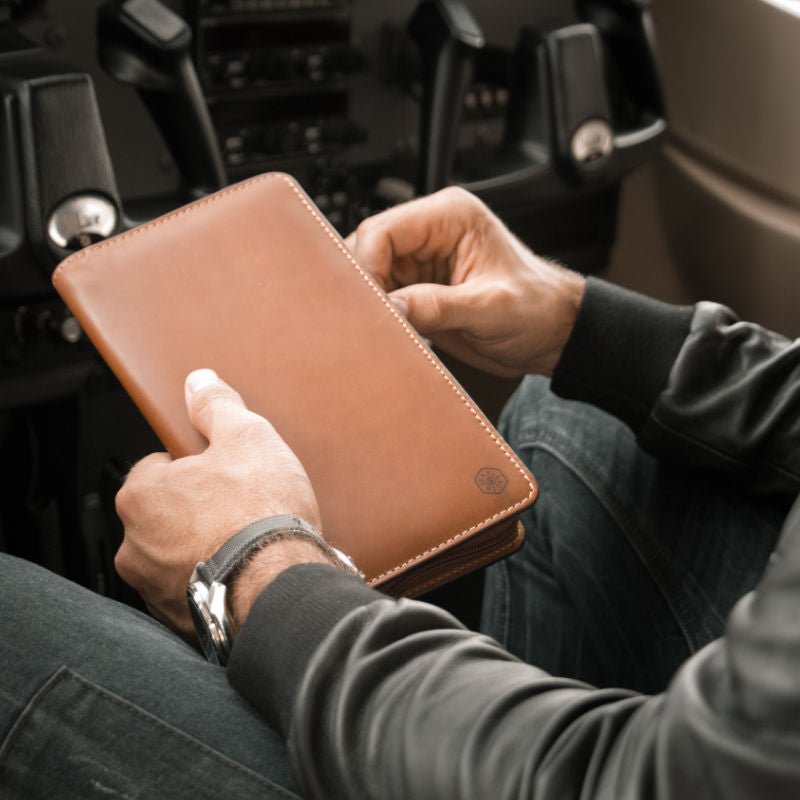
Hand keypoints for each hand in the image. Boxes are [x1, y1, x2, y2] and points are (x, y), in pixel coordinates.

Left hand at [115, 369, 322, 637]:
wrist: (283, 587)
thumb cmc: (261, 513)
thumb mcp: (247, 438)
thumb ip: (217, 407)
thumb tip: (200, 381)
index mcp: (141, 497)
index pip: (159, 467)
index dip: (197, 465)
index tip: (225, 473)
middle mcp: (135, 547)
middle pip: (167, 513)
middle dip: (197, 509)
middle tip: (241, 506)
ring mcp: (154, 589)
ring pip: (178, 555)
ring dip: (203, 547)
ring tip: (247, 541)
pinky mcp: (179, 622)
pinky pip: (194, 591)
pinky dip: (213, 582)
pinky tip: (246, 572)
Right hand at [346, 187, 584, 376]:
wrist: (552, 335)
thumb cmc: (538, 310)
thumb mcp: (492, 309)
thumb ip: (439, 306)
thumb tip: (391, 308)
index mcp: (449, 217)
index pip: (382, 231)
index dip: (367, 267)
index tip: (374, 305)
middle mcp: (430, 233)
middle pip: (368, 252)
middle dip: (366, 288)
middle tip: (373, 322)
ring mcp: (421, 262)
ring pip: (370, 278)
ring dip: (373, 306)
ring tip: (385, 331)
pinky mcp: (418, 289)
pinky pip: (383, 299)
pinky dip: (382, 318)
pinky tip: (393, 334)